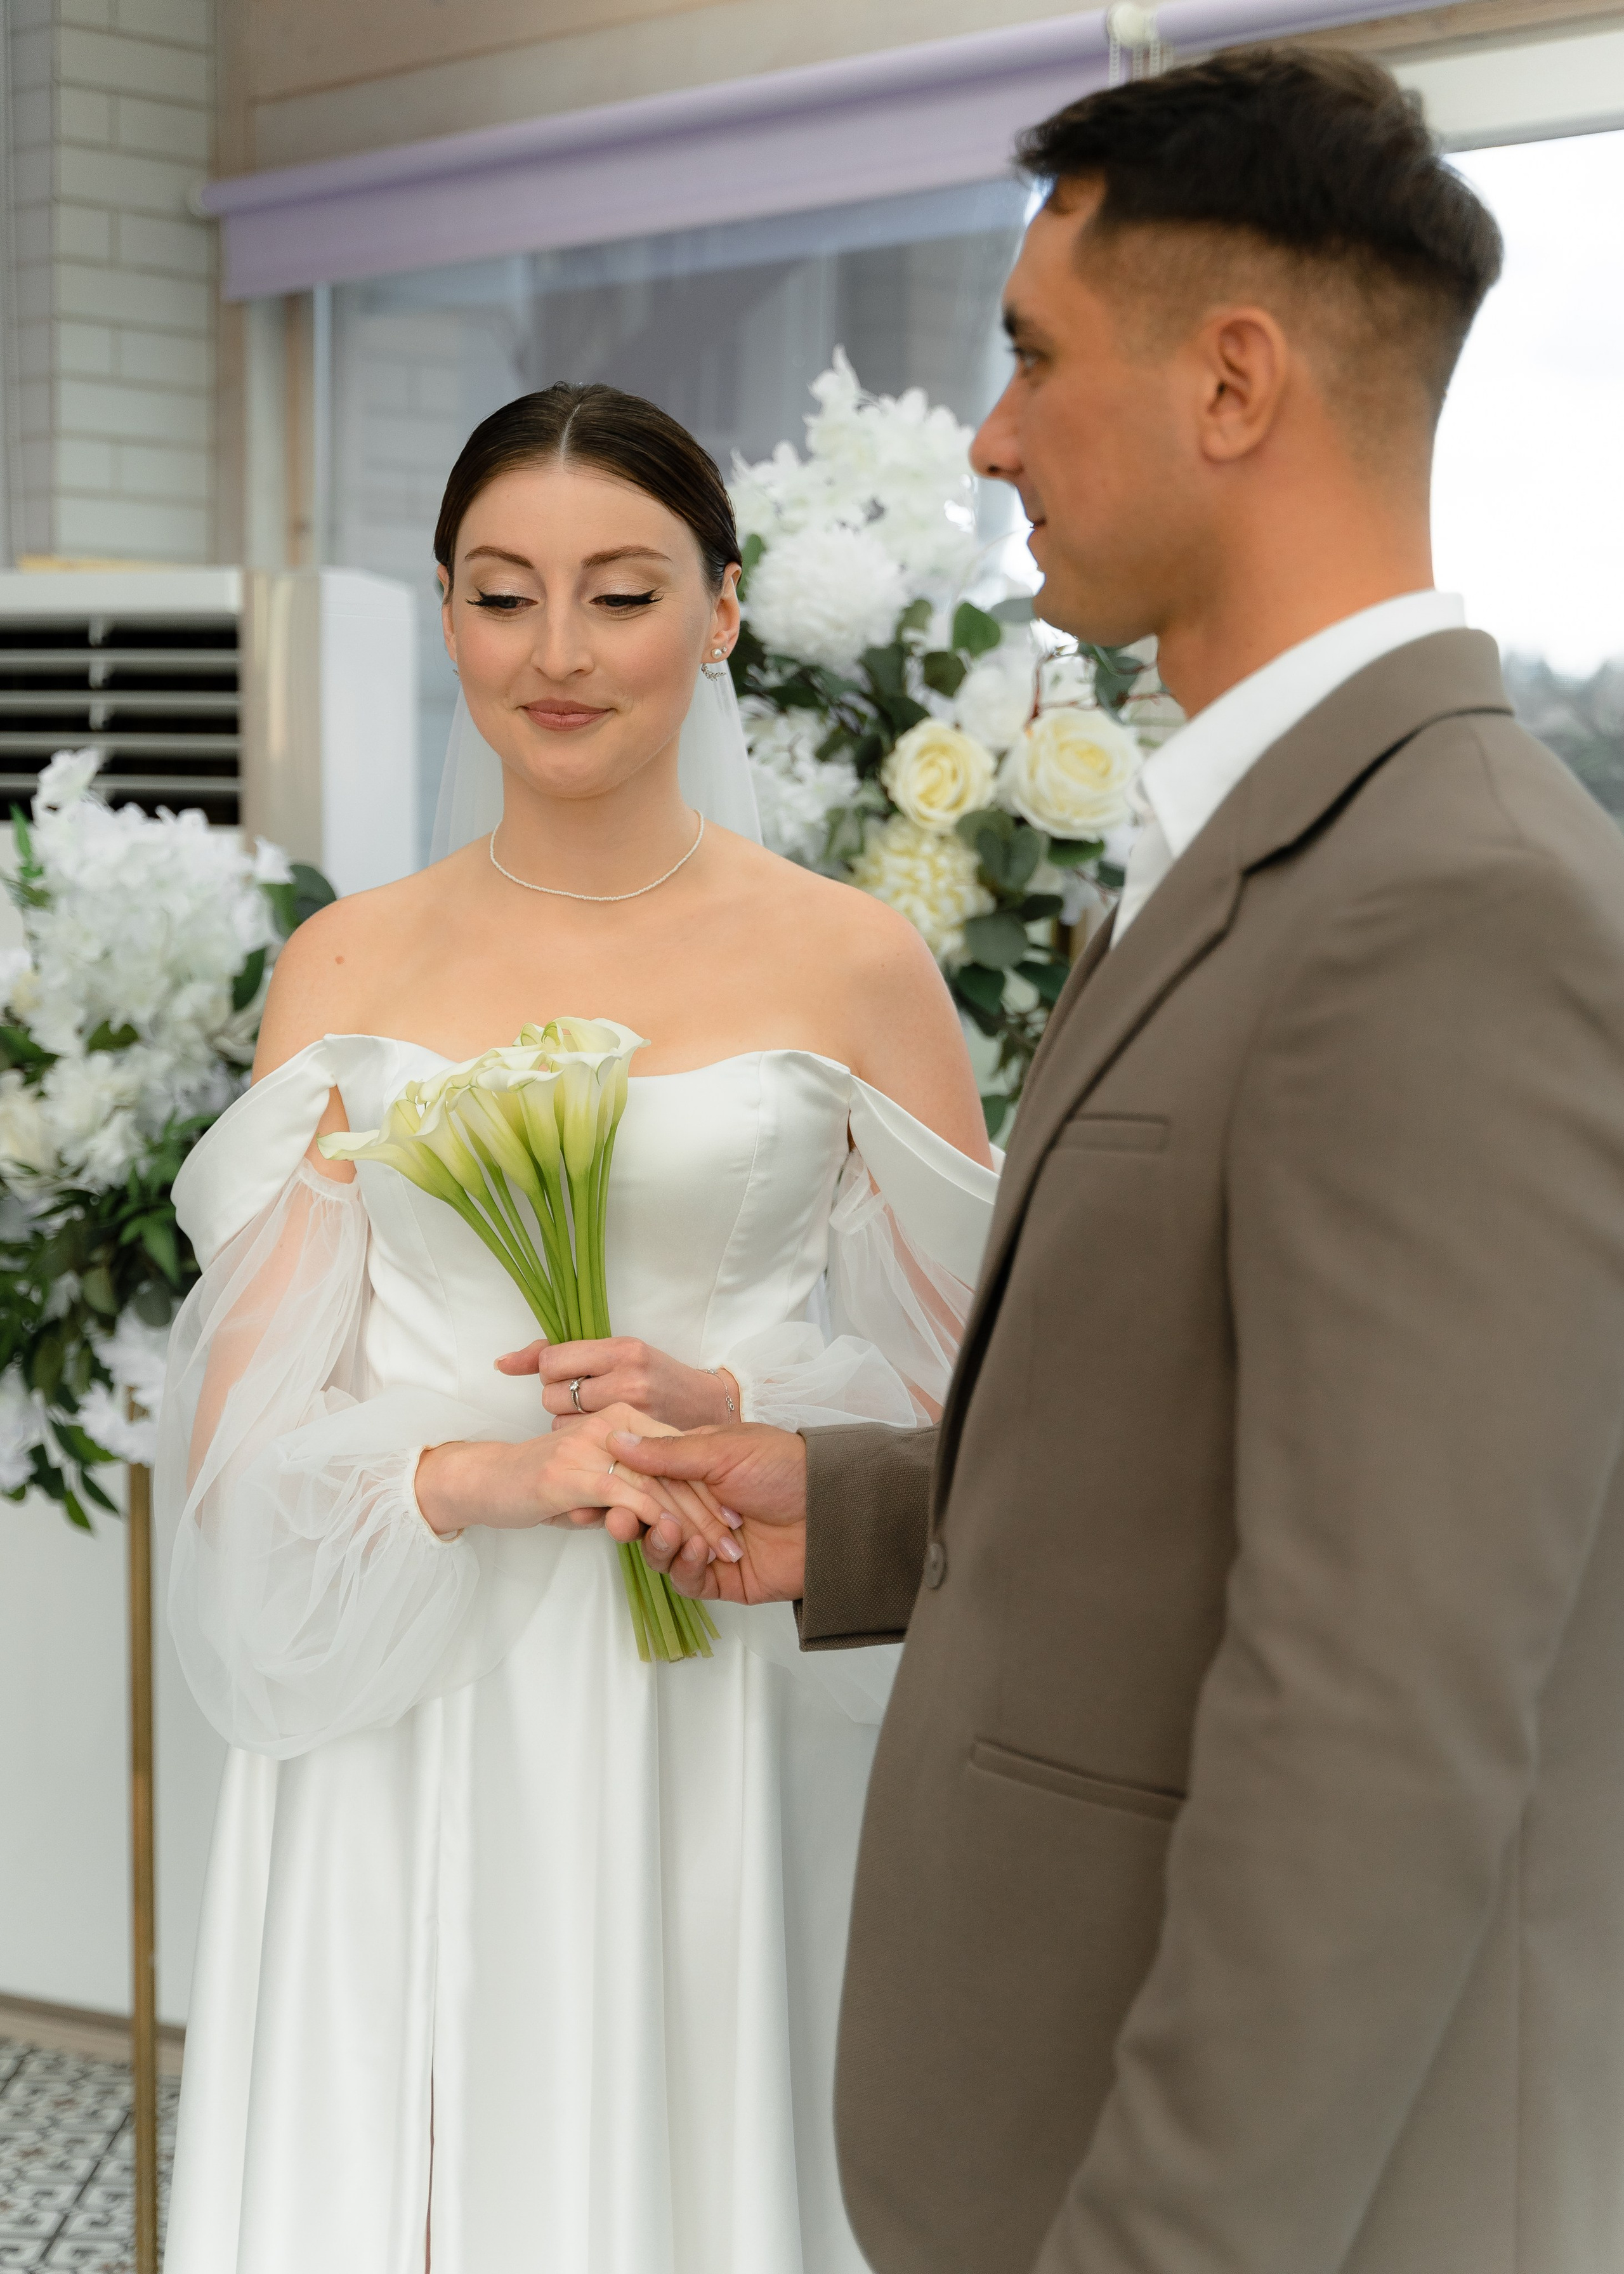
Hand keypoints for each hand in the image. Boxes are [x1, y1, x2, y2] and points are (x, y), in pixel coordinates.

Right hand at [415, 1403, 740, 1567]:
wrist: (475, 1480)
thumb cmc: (532, 1478)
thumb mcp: (595, 1473)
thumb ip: (635, 1470)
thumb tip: (672, 1490)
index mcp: (625, 1418)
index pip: (677, 1455)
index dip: (706, 1490)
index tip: (733, 1521)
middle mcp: (614, 1430)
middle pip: (674, 1472)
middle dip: (707, 1511)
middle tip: (733, 1543)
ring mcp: (595, 1454)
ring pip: (657, 1490)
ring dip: (685, 1525)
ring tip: (701, 1548)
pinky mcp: (576, 1481)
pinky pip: (629, 1501)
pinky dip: (655, 1523)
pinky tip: (669, 1542)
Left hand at [497, 1337, 739, 1430]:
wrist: (710, 1407)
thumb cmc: (658, 1378)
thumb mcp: (618, 1354)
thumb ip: (563, 1356)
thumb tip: (502, 1362)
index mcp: (622, 1348)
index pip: (551, 1361)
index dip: (552, 1372)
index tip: (570, 1377)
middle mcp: (627, 1378)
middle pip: (551, 1395)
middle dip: (560, 1400)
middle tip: (587, 1401)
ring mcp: (632, 1415)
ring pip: (561, 1425)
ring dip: (569, 1426)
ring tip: (596, 1421)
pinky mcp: (635, 1445)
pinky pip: (580, 1447)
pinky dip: (583, 1446)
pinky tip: (602, 1440)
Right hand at [607, 1423, 806, 1605]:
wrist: (832, 1509)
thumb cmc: (784, 1467)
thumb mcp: (723, 1450)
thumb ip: (667, 1453)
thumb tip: (616, 1438)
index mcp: (695, 1471)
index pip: (645, 1481)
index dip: (623, 1487)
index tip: (603, 1488)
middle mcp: (698, 1508)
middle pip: (647, 1520)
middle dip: (631, 1521)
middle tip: (622, 1521)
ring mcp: (709, 1544)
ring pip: (662, 1553)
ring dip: (660, 1543)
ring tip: (672, 1532)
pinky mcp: (723, 1579)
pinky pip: (688, 1580)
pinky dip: (685, 1567)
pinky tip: (698, 1551)